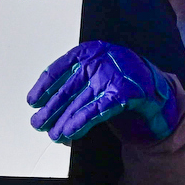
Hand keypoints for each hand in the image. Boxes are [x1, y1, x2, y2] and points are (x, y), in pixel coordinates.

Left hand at [27, 41, 182, 144]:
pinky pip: (95, 111)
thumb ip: (75, 80)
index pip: (58, 69)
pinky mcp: (122, 94)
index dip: (43, 87)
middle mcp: (98, 60)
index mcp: (88, 51)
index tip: (33, 102)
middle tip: (37, 123)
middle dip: (50, 109)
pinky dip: (80, 123)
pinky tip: (69, 132)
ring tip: (53, 134)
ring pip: (79, 103)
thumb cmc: (117, 77)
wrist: (152, 84)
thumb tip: (45, 103)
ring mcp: (110, 76)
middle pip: (66, 89)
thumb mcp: (95, 69)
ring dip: (63, 121)